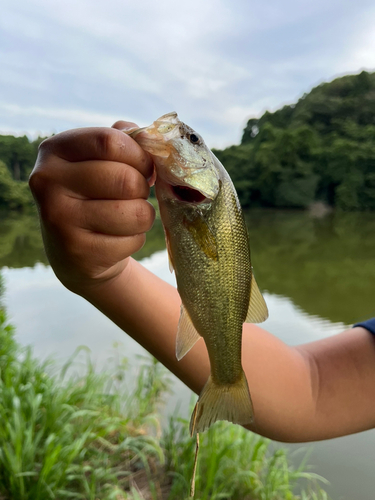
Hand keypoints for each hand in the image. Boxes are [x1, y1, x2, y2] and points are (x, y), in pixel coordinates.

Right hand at [29, 122, 154, 295]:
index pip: (109, 141)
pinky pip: (132, 240)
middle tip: (135, 195)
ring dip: (143, 216)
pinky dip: (135, 240)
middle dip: (142, 188)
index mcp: (54, 150)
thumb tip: (146, 135)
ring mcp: (59, 219)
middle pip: (125, 179)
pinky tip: (116, 239)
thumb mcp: (99, 162)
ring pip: (135, 212)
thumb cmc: (95, 196)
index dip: (139, 155)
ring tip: (128, 217)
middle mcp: (48, 182)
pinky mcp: (77, 251)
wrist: (76, 252)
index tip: (144, 167)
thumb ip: (122, 141)